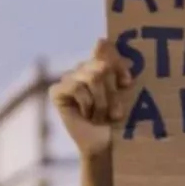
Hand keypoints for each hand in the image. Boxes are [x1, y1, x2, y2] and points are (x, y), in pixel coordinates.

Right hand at [50, 39, 134, 154]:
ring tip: (101, 116)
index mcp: (101, 64)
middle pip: (101, 65)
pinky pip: (76, 86)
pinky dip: (86, 103)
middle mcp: (84, 68)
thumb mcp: (124, 91)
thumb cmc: (120, 121)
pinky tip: (86, 115)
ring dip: (102, 101)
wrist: (107, 146)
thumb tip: (100, 40)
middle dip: (112, 91)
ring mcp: (69, 78)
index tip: (127, 84)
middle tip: (115, 112)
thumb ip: (114, 65)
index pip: (104, 46)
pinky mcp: (57, 90)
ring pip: (91, 77)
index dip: (117, 64)